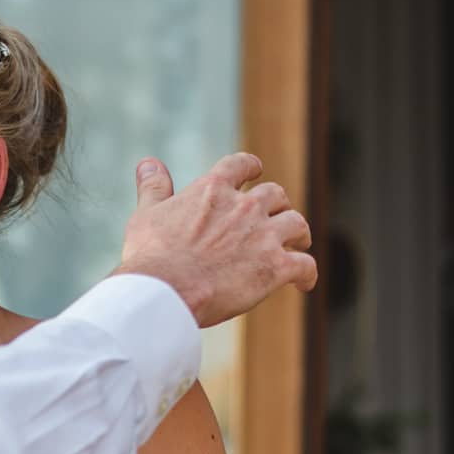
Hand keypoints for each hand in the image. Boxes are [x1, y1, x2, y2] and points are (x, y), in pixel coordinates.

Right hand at [117, 153, 316, 326]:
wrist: (168, 289)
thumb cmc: (151, 255)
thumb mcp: (147, 214)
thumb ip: (154, 187)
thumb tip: (148, 163)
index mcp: (213, 189)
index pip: (240, 165)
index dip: (251, 167)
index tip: (256, 171)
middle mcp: (244, 206)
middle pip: (275, 195)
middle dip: (277, 205)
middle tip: (275, 219)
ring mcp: (263, 236)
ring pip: (297, 224)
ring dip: (299, 234)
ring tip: (298, 244)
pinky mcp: (275, 267)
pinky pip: (305, 265)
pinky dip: (307, 273)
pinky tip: (304, 282)